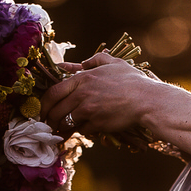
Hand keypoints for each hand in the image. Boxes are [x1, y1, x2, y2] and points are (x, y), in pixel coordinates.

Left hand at [44, 54, 165, 139]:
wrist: (146, 100)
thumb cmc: (132, 81)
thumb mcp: (114, 63)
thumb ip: (96, 60)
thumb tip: (83, 61)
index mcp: (82, 78)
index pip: (53, 92)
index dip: (44, 103)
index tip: (44, 109)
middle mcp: (82, 94)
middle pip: (55, 110)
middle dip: (49, 119)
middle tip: (49, 124)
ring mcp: (89, 110)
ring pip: (66, 122)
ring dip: (62, 127)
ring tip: (61, 130)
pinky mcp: (97, 124)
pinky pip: (82, 130)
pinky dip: (80, 131)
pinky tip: (83, 130)